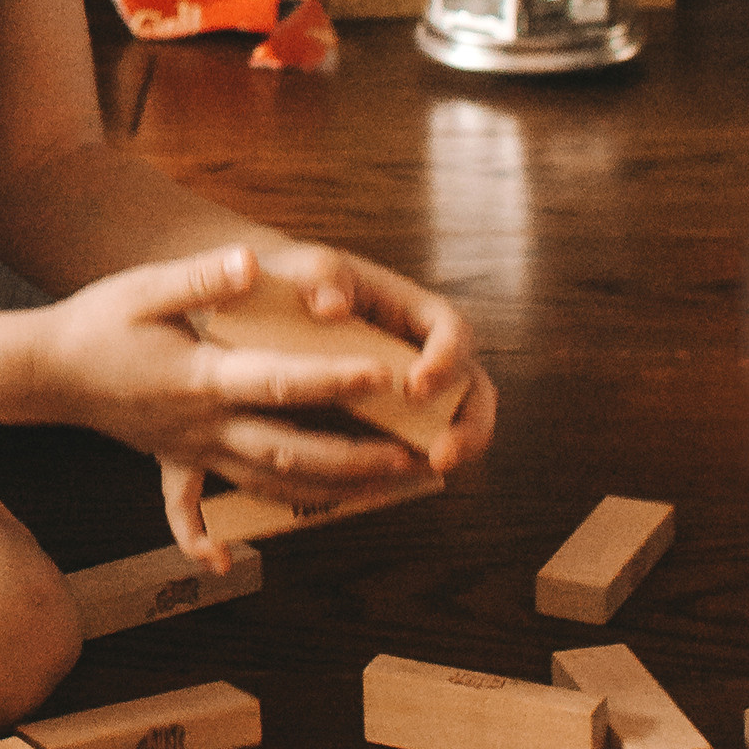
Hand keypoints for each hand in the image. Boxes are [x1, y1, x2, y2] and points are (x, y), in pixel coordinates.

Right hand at [14, 246, 417, 506]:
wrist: (44, 370)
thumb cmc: (98, 322)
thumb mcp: (145, 288)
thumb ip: (201, 278)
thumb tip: (249, 260)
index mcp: (201, 377)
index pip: (279, 382)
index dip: (332, 378)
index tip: (382, 375)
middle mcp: (202, 425)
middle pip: (289, 452)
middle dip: (354, 460)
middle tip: (413, 459)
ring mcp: (192, 449)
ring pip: (267, 483)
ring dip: (327, 492)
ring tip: (382, 490)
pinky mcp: (179, 459)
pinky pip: (199, 508)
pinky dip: (208, 539)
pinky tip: (223, 565)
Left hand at [247, 236, 497, 470]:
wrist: (276, 308)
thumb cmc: (299, 282)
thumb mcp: (307, 269)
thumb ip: (320, 277)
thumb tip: (331, 306)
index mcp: (413, 308)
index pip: (451, 327)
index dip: (446, 356)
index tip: (417, 383)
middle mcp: (425, 349)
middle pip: (472, 383)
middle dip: (469, 420)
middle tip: (442, 451)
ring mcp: (416, 385)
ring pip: (458, 417)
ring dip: (456, 445)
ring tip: (432, 467)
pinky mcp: (397, 416)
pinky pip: (422, 439)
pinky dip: (419, 459)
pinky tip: (397, 479)